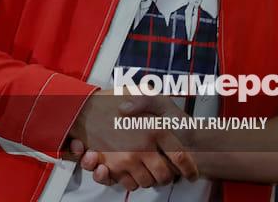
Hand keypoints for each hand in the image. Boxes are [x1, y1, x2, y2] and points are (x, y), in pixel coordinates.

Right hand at [69, 90, 196, 190]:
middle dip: (168, 177)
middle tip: (169, 172)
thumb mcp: (150, 94)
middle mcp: (142, 148)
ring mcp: (126, 159)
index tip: (192, 174)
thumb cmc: (119, 101)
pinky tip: (135, 171)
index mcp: (157, 129)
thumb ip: (161, 105)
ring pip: (147, 182)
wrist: (85, 110)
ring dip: (151, 179)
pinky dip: (133, 181)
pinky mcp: (111, 167)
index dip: (189, 169)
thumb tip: (166, 121)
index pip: (181, 157)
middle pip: (164, 176)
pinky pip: (128, 184)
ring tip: (151, 169)